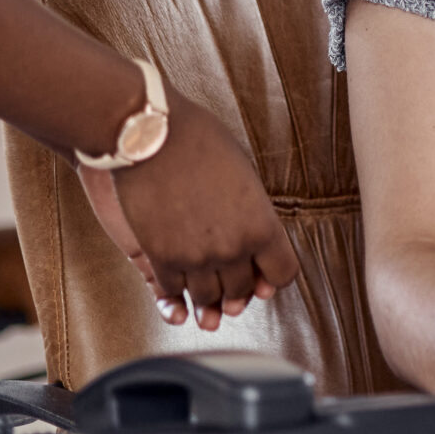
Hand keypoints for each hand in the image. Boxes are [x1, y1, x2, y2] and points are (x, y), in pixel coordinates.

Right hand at [107, 93, 300, 330]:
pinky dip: (178, 285)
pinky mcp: (161, 259)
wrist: (151, 136)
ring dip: (208, 291)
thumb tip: (257, 234)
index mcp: (262, 225)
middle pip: (242, 290)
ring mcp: (196, 258)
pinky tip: (178, 269)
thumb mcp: (245, 174)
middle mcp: (233, 248)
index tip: (265, 268)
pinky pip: (173, 290)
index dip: (274, 274)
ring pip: (208, 298)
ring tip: (204, 276)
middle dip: (239, 285)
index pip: (283, 274)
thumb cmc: (201, 143)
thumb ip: (254, 211)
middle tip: (230, 274)